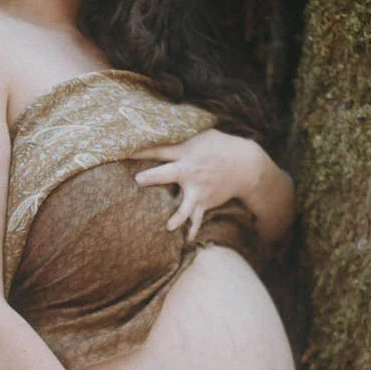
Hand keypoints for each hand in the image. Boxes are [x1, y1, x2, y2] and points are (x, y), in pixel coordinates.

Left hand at [133, 130, 256, 241]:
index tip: (125, 152)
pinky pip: (198, 217)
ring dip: (178, 215)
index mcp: (186, 152)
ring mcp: (198, 189)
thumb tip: (161, 128)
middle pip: (169, 173)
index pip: (160, 151)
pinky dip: (192, 229)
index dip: (142, 151)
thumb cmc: (220, 146)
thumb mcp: (202, 134)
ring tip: (169, 226)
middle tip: (138, 179)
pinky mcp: (205, 201)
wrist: (246, 165)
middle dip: (154, 176)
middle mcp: (190, 171)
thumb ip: (182, 136)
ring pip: (186, 204)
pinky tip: (186, 240)